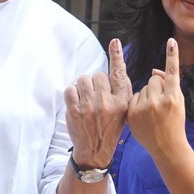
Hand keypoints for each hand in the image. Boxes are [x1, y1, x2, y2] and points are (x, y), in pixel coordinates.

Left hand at [65, 38, 131, 167]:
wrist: (95, 151)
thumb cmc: (110, 128)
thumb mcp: (123, 110)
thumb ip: (121, 90)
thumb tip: (117, 66)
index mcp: (121, 101)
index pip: (119, 75)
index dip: (117, 56)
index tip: (115, 42)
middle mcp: (107, 102)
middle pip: (97, 75)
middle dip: (95, 83)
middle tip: (95, 96)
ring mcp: (89, 107)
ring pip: (83, 80)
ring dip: (83, 87)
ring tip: (86, 100)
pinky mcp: (74, 110)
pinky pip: (70, 89)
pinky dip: (72, 94)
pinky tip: (77, 103)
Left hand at [127, 38, 186, 158]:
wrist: (167, 147)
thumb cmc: (175, 122)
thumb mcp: (179, 103)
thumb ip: (169, 85)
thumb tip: (154, 71)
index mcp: (173, 98)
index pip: (172, 72)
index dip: (172, 56)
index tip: (171, 41)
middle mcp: (158, 102)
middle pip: (153, 79)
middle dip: (156, 87)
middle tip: (161, 104)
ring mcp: (143, 108)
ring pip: (143, 88)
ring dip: (147, 95)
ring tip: (152, 112)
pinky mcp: (131, 114)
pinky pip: (134, 97)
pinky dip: (138, 103)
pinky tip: (144, 115)